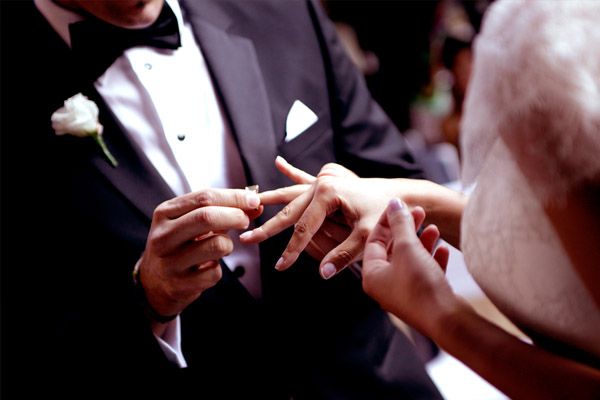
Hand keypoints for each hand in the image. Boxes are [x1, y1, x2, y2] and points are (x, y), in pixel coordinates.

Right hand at [138, 188, 261, 319]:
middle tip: (245, 221)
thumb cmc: (179, 245)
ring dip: (228, 245)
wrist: (154, 282)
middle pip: (207, 217)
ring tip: (221, 247)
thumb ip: (222, 211)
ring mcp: (169, 262)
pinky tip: (207, 268)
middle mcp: (163, 236)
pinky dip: (218, 269)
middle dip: (235, 216)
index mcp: (165, 213)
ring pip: (216, 245)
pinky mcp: (179, 285)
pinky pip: (215, 272)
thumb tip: (255, 203)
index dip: (234, 197)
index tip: (253, 199)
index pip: (204, 197)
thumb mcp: (191, 222)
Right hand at [240, 157, 404, 277]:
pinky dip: (292, 173)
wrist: (400, 196)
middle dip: (269, 227)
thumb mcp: (367, 236)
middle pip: (290, 211)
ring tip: (252, 202)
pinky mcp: (329, 182)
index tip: (281, 266)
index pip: (305, 228)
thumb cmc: (386, 215)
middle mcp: (322, 184)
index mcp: (329, 194)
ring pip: (292, 196)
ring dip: (272, 201)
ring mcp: (324, 182)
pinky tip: (280, 162)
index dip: (292, 249)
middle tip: (247, 238)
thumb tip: (324, 273)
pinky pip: (305, 179)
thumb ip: (345, 254)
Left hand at [362, 198, 451, 335]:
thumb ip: (400, 223)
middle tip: (420, 212)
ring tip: (435, 229)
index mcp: (372, 276)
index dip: (387, 220)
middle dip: (407, 230)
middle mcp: (385, 287)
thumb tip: (395, 203)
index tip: (401, 205)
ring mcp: (405, 294)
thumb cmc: (421, 284)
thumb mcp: (407, 247)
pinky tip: (443, 249)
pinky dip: (432, 259)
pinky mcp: (424, 299)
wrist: (447, 321)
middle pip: (393, 250)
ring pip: (411, 261)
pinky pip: (425, 274)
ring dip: (422, 243)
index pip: (374, 241)